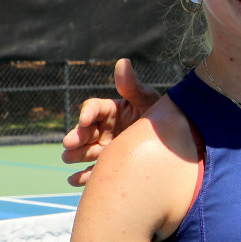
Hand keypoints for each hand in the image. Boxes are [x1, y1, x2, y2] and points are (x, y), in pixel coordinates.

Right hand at [62, 59, 159, 185]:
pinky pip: (93, 173)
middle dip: (76, 136)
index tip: (84, 119)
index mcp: (111, 111)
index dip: (87, 112)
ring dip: (75, 155)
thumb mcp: (148, 101)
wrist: (172, 145)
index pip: (94, 108)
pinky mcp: (107, 168)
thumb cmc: (158, 117)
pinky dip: (82, 177)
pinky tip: (73, 179)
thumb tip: (122, 62)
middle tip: (68, 143)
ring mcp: (105, 149)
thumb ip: (133, 86)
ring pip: (86, 151)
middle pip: (85, 131)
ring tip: (68, 158)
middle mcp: (104, 129)